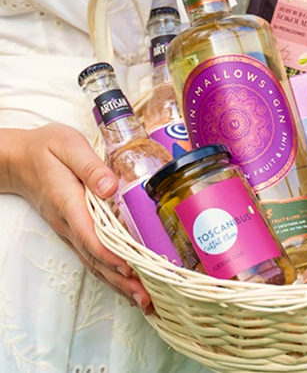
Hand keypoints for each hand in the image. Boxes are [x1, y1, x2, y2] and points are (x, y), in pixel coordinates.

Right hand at [2, 123, 152, 312]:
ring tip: (144, 300)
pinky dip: (110, 273)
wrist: (20, 159)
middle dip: (121, 280)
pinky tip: (127, 284)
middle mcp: (69, 223)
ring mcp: (71, 230)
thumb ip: (90, 166)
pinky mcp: (75, 230)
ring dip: (118, 283)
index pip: (90, 235)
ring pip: (95, 263)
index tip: (130, 269)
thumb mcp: (68, 146)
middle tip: (147, 298)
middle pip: (96, 258)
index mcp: (69, 203)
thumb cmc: (46, 149)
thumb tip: (111, 186)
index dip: (110, 254)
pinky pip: (93, 257)